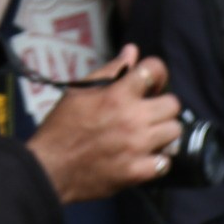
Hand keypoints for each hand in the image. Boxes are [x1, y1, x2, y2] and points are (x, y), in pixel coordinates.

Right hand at [27, 41, 181, 202]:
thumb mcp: (81, 91)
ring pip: (173, 131)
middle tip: (148, 112)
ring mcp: (137, 146)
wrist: (50, 167)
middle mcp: (132, 119)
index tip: (151, 83)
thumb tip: (132, 51)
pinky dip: (157, 160)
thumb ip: (111, 70)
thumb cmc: (62, 127)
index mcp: (117, 95)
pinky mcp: (136, 171)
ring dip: (163, 132)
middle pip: (173, 104)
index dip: (156, 73)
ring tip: (147, 134)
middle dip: (162, 105)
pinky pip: (165, 162)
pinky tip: (144, 156)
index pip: (155, 69)